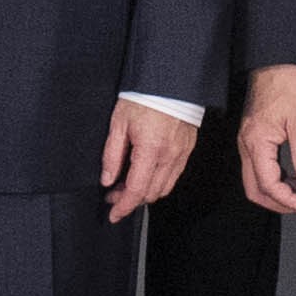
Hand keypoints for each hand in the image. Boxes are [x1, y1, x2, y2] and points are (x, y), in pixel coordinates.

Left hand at [100, 98, 201, 216]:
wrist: (170, 80)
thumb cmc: (143, 97)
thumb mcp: (118, 123)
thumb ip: (112, 154)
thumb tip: (107, 179)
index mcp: (150, 149)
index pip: (136, 190)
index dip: (123, 207)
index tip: (113, 214)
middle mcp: (169, 156)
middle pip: (151, 193)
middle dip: (131, 200)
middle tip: (113, 193)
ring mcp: (181, 154)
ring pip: (163, 188)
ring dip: (145, 192)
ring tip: (127, 184)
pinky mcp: (187, 150)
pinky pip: (174, 176)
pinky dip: (159, 182)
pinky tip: (145, 174)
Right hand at [236, 64, 295, 216]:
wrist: (277, 60)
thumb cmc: (288, 83)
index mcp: (257, 141)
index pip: (267, 183)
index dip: (286, 200)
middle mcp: (247, 144)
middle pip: (254, 188)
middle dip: (277, 202)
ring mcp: (248, 140)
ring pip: (254, 178)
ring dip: (275, 191)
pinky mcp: (253, 136)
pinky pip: (258, 166)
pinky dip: (273, 178)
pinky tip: (293, 176)